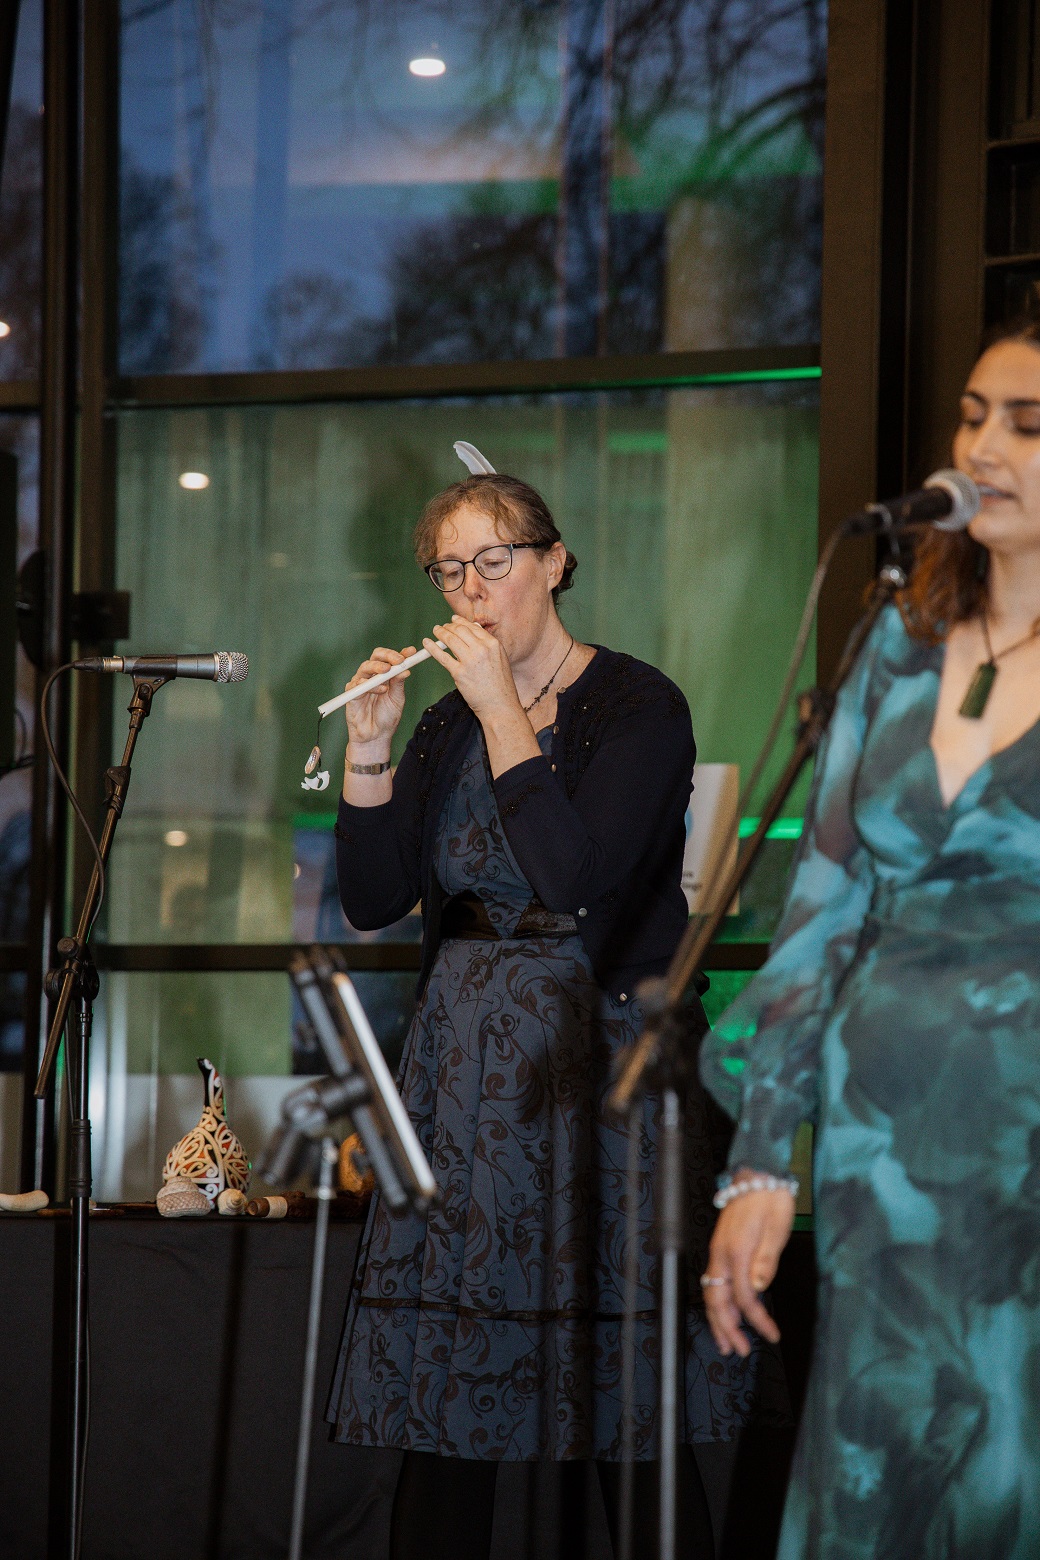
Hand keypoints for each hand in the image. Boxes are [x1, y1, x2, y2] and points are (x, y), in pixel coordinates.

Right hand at [343, 645, 416, 748]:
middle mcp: (372, 676)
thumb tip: (406, 669)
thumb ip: (399, 684)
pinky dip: (370, 684)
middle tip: (398, 660)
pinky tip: (381, 689)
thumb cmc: (387, 718)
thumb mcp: (397, 699)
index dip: (400, 653)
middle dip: (388, 656)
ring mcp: (361, 684)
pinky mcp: (351, 694)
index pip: (390, 659)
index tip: (411, 652)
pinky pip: (357, 684)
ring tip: (388, 672)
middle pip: (376, 657)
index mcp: (385, 676)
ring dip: (378, 667)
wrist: (376, 737)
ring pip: (365, 667)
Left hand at [423, 617, 521, 721]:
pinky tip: (427, 643)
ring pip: (450, 639)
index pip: (472, 627)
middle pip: (460, 630)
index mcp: (493, 644)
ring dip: (440, 633)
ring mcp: (470, 661)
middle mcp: (482, 649)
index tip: (453, 620)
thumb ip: (488, 645)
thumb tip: (475, 630)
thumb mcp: (500, 659)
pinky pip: (442, 656)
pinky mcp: (459, 673)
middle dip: (449, 626)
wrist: (500, 705)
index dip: (460, 622)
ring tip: (435, 631)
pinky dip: (432, 648)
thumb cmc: (501, 685)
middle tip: (442, 627)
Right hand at [702, 1184, 794, 1357]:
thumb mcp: (777, 1227)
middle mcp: (722, 1253)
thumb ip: (767, 1260)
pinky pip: (715, 1282)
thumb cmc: (770, 1199)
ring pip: (712, 1293)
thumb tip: (760, 1288)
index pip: (744, 1296)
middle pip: (718, 1299)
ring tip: (726, 1342)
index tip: (771, 1335)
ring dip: (718, 1319)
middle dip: (726, 1328)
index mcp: (737, 1250)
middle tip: (738, 1351)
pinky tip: (727, 1313)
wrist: (757, 1174)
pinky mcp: (721, 1248)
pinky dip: (719, 1302)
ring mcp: (719, 1251)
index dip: (757, 1320)